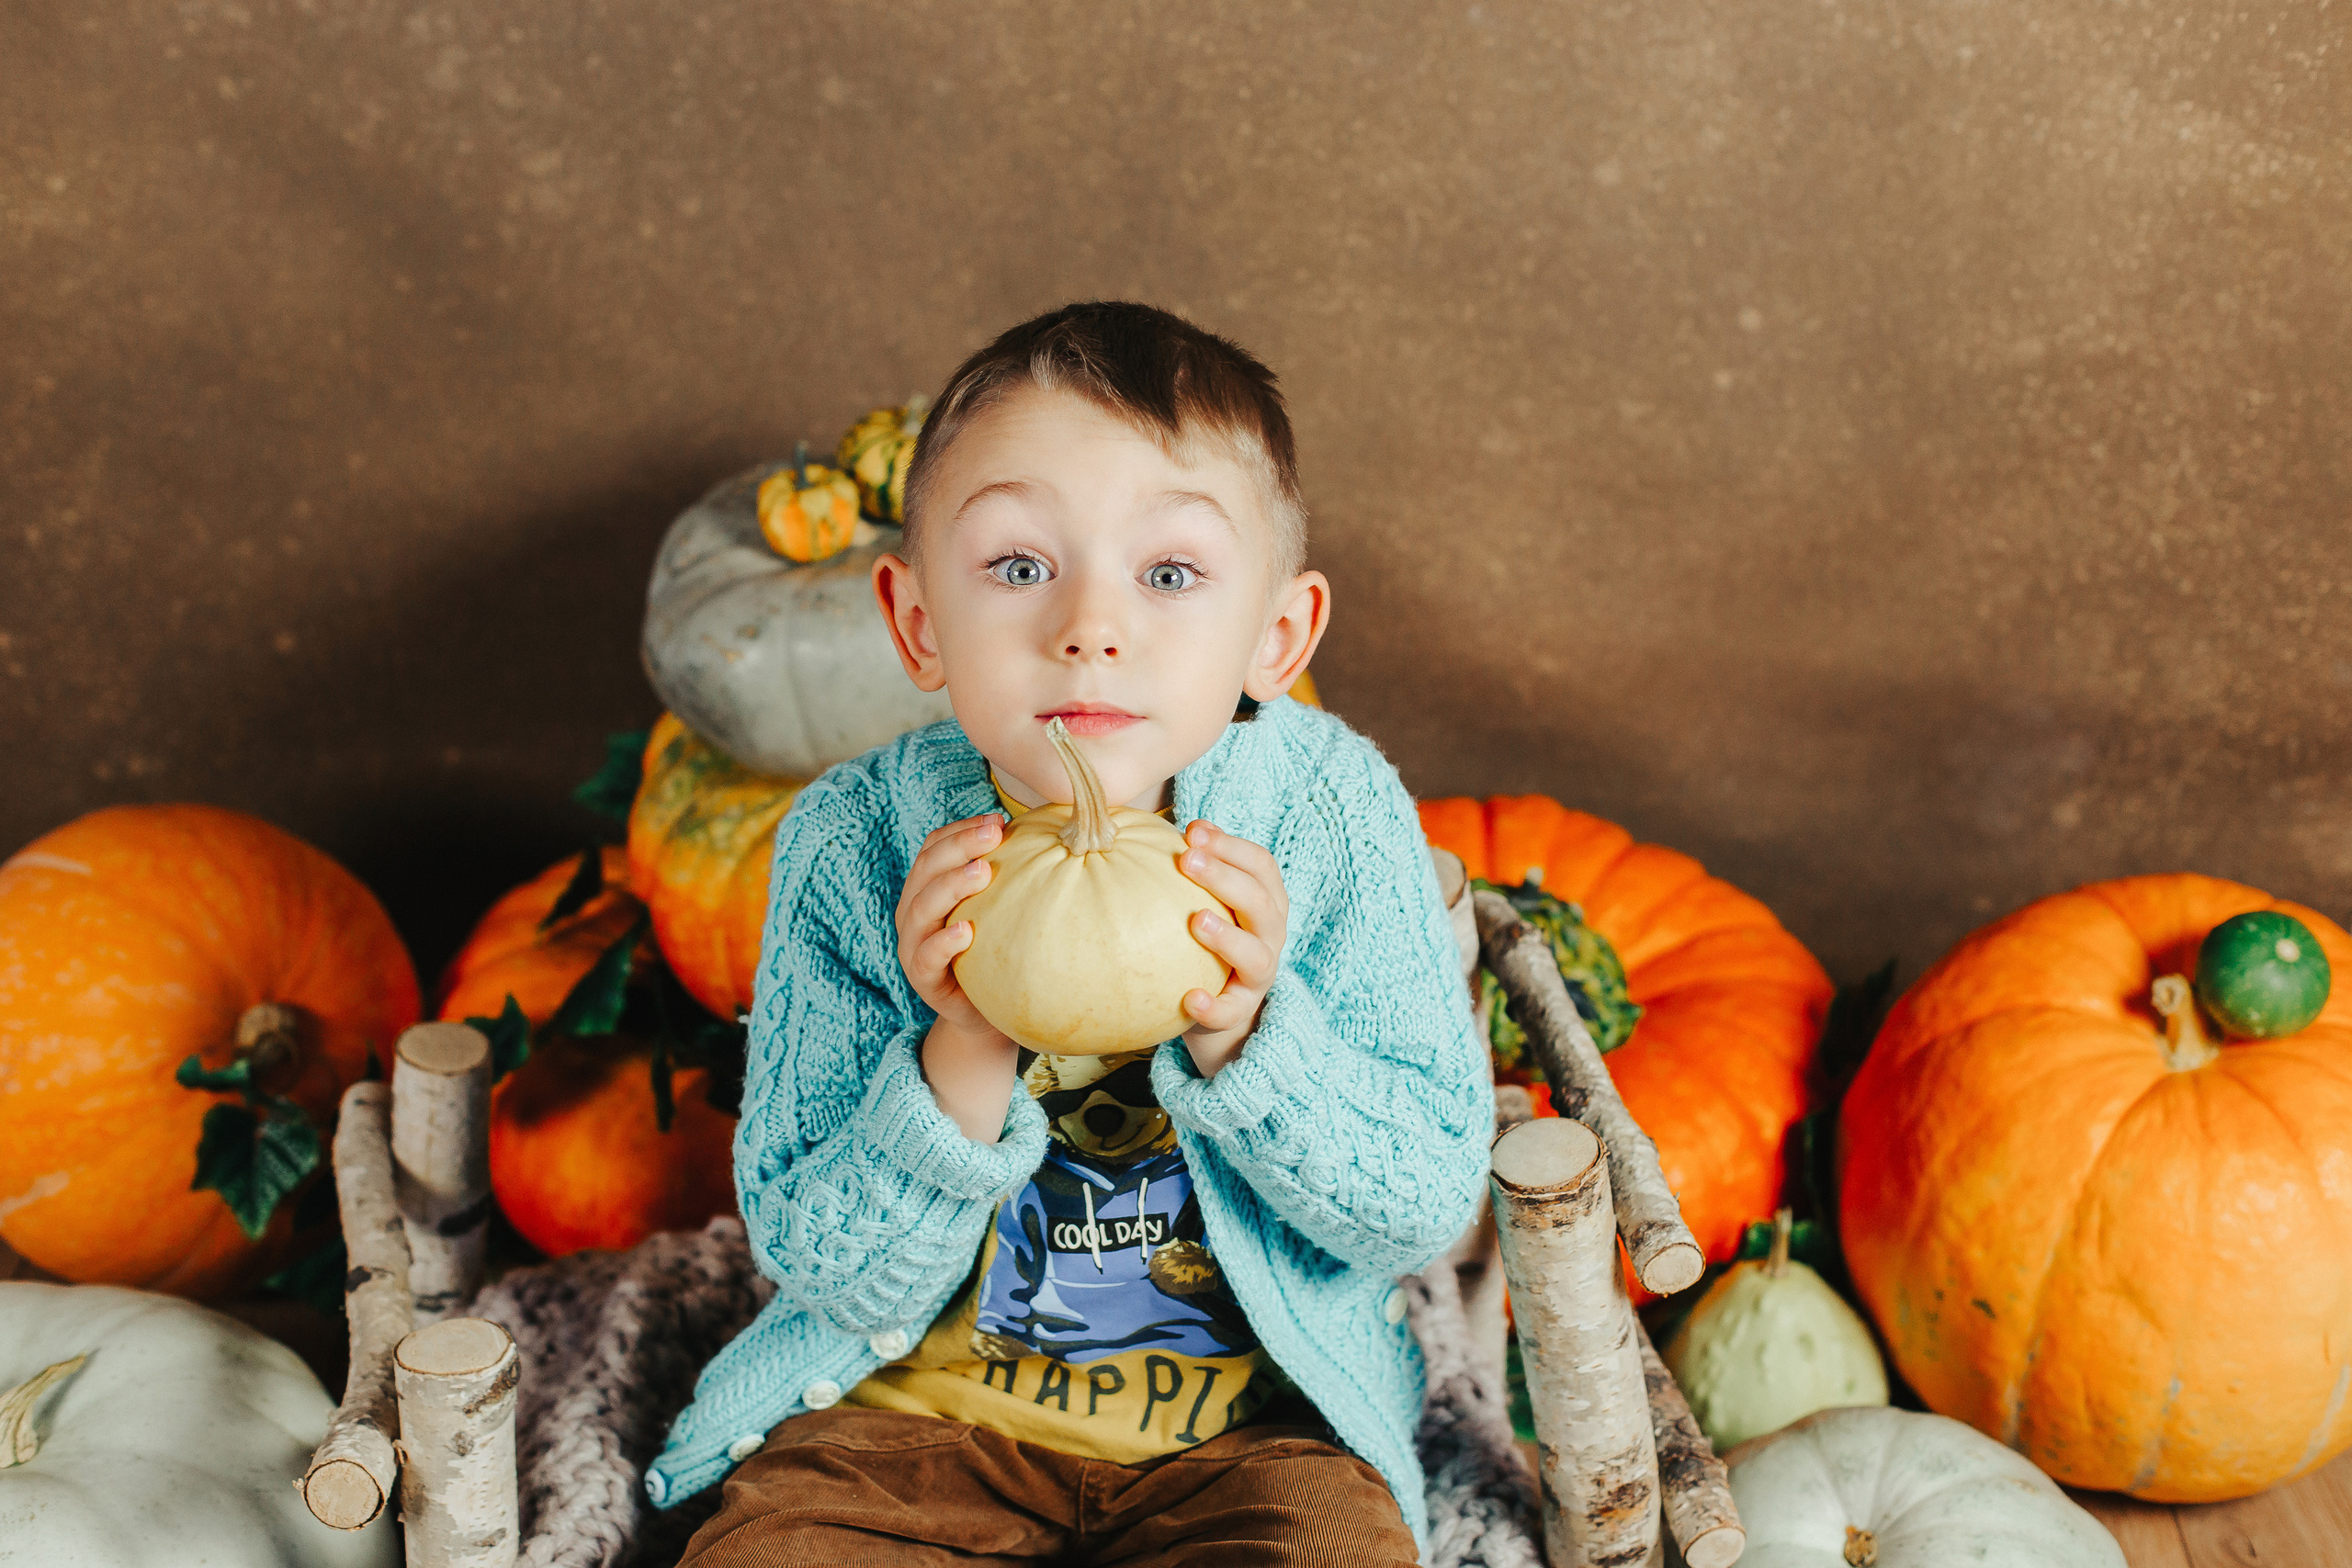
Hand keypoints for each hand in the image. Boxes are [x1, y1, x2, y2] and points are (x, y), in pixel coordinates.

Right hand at [897, 813, 1018, 1139]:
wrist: (986, 1014)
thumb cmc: (998, 952)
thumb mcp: (1002, 909)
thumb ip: (1011, 875)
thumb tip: (1058, 832)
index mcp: (927, 887)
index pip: (934, 847)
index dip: (961, 829)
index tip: (999, 820)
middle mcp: (913, 912)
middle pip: (926, 869)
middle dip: (959, 846)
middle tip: (994, 833)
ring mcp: (913, 946)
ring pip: (919, 908)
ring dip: (950, 886)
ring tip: (982, 871)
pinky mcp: (922, 979)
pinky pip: (926, 957)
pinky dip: (943, 942)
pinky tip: (965, 930)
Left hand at [1176, 821, 1287, 1077]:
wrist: (1222, 1009)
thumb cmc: (1207, 942)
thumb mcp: (1208, 902)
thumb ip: (1192, 870)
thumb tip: (1141, 827)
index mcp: (1266, 902)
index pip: (1261, 865)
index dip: (1230, 845)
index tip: (1192, 831)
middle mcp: (1270, 936)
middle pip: (1260, 902)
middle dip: (1225, 877)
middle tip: (1187, 860)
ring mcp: (1259, 976)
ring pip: (1256, 956)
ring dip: (1228, 937)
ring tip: (1196, 920)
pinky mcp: (1240, 1012)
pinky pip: (1230, 1011)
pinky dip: (1213, 1006)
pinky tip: (1189, 999)